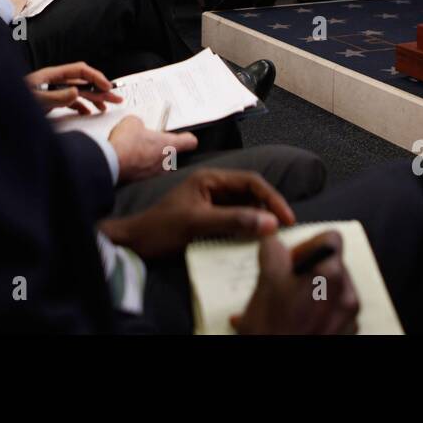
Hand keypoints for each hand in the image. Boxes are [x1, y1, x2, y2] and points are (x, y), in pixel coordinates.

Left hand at [26, 61, 121, 114]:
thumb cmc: (13, 102)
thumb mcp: (36, 100)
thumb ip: (57, 97)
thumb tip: (77, 93)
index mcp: (52, 75)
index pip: (80, 71)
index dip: (96, 77)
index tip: (107, 88)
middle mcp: (54, 81)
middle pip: (83, 82)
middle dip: (101, 89)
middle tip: (117, 98)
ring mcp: (52, 91)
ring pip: (79, 92)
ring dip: (94, 99)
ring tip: (107, 107)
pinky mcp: (50, 101)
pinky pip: (71, 102)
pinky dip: (82, 107)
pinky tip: (88, 113)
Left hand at [99, 167, 293, 258]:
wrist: (134, 243)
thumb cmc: (160, 229)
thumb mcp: (198, 224)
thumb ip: (234, 221)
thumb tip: (271, 223)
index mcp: (210, 178)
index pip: (251, 182)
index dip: (273, 198)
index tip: (288, 218)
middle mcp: (213, 186)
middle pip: (251, 194)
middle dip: (268, 210)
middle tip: (284, 232)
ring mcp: (211, 202)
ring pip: (245, 208)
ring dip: (258, 221)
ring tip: (271, 239)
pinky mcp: (209, 218)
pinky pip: (235, 221)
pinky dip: (246, 230)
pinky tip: (252, 242)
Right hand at [106, 115, 196, 184]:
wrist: (111, 163)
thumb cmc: (126, 144)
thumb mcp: (133, 122)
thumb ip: (140, 123)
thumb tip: (136, 126)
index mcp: (169, 145)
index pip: (189, 142)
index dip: (187, 138)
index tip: (185, 136)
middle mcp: (165, 162)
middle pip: (171, 154)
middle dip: (162, 147)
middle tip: (152, 139)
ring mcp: (153, 173)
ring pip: (157, 163)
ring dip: (149, 156)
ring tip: (135, 147)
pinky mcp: (140, 179)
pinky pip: (143, 169)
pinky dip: (137, 164)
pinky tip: (127, 156)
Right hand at [231, 231, 359, 334]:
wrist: (280, 369)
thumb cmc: (273, 331)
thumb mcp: (264, 282)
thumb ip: (273, 251)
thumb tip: (273, 237)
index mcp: (329, 274)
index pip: (331, 238)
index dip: (309, 244)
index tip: (293, 259)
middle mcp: (346, 294)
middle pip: (333, 264)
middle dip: (310, 270)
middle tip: (286, 284)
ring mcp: (349, 317)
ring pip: (335, 289)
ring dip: (315, 292)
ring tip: (290, 307)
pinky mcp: (347, 334)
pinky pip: (337, 312)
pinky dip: (321, 313)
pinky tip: (299, 323)